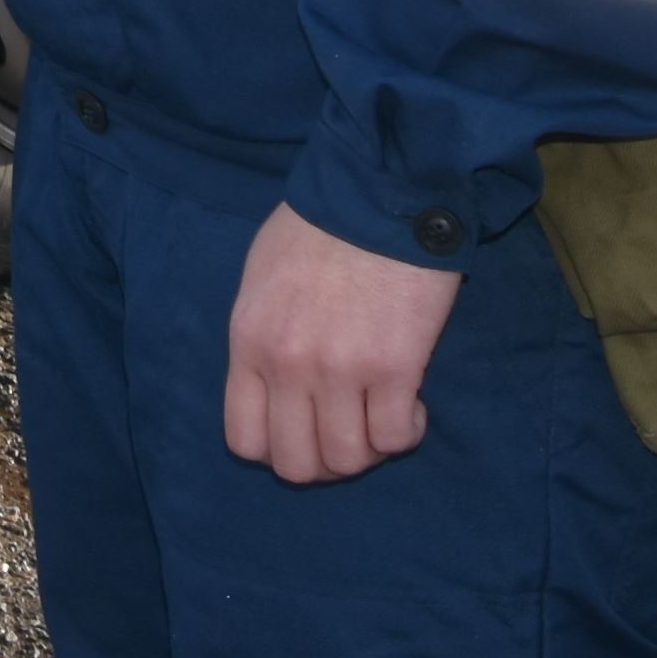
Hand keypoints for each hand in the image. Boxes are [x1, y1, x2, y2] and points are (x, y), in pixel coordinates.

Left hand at [222, 201, 464, 484]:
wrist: (378, 192)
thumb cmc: (320, 227)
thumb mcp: (261, 279)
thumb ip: (262, 338)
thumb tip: (274, 385)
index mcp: (250, 342)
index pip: (245, 440)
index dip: (277, 450)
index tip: (304, 431)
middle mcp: (288, 366)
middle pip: (297, 465)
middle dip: (325, 463)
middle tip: (349, 433)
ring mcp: (340, 371)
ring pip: (349, 460)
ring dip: (369, 450)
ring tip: (382, 416)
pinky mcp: (395, 368)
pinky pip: (396, 438)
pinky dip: (406, 432)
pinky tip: (411, 403)